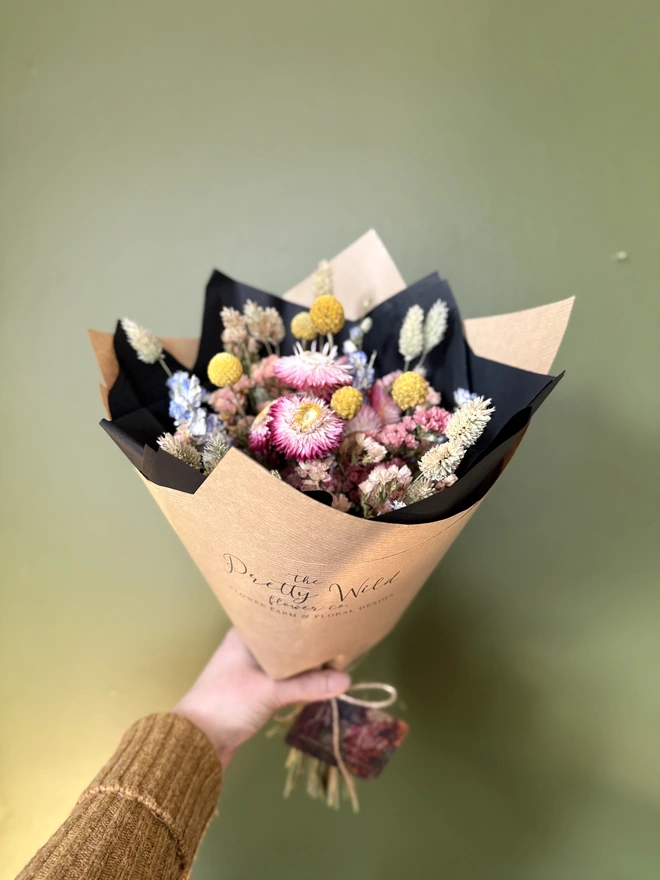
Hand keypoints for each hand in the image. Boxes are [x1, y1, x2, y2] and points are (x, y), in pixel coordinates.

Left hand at [172, 628, 349, 766]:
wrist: (195, 743)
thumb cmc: (227, 704)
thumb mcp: (270, 691)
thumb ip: (308, 685)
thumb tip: (347, 680)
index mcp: (246, 633)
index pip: (280, 616)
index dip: (304, 617)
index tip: (331, 614)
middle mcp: (247, 646)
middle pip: (286, 639)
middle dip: (309, 642)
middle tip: (341, 637)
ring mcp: (249, 668)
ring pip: (285, 660)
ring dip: (304, 664)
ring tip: (335, 658)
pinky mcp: (253, 689)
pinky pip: (281, 678)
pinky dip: (297, 680)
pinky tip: (317, 681)